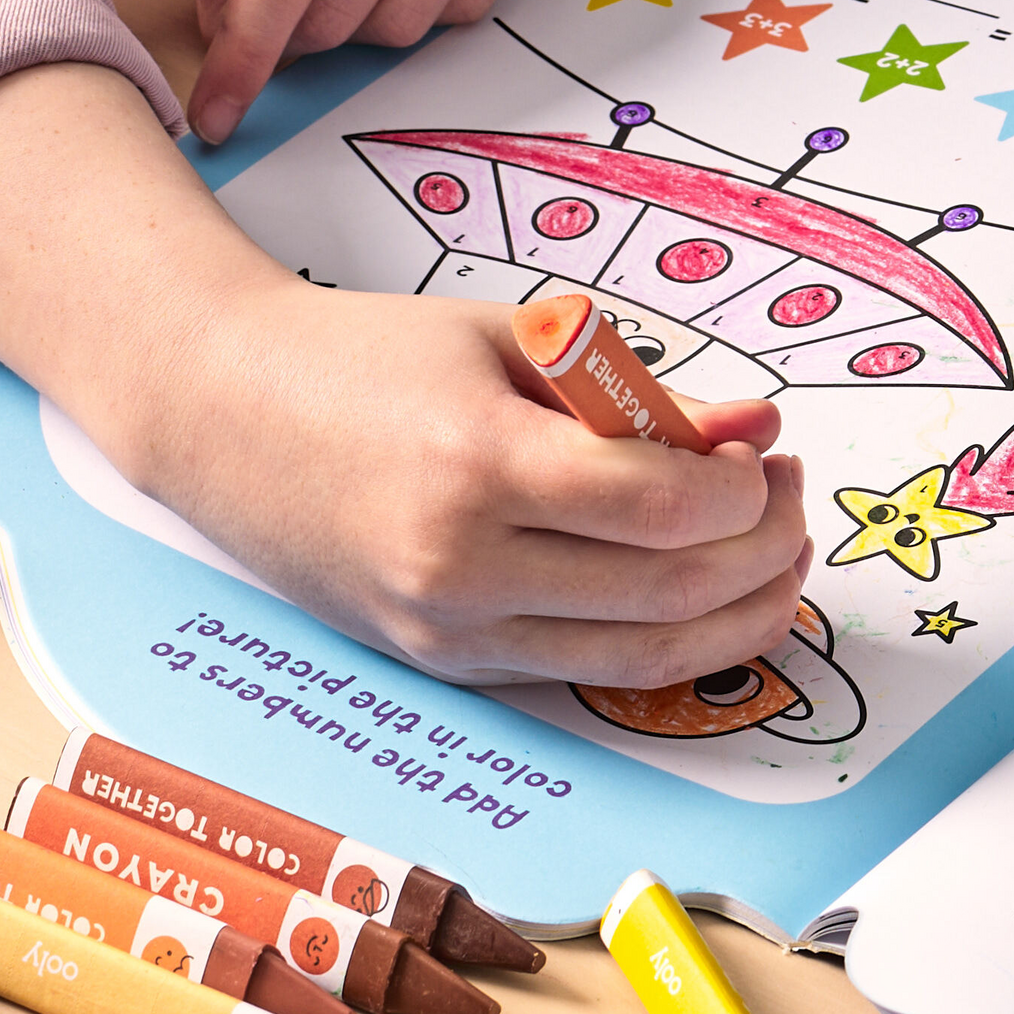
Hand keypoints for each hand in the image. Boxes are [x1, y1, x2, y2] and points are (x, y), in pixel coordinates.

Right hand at [136, 278, 814, 686]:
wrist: (221, 413)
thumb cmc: (368, 357)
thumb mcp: (517, 341)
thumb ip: (643, 391)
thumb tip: (758, 424)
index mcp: (479, 466)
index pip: (661, 511)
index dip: (743, 491)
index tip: (770, 453)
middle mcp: (459, 569)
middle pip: (665, 594)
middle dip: (760, 550)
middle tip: (791, 495)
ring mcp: (445, 632)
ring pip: (634, 659)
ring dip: (733, 614)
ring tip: (776, 551)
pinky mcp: (440, 664)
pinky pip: (579, 672)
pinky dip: (660, 643)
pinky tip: (705, 593)